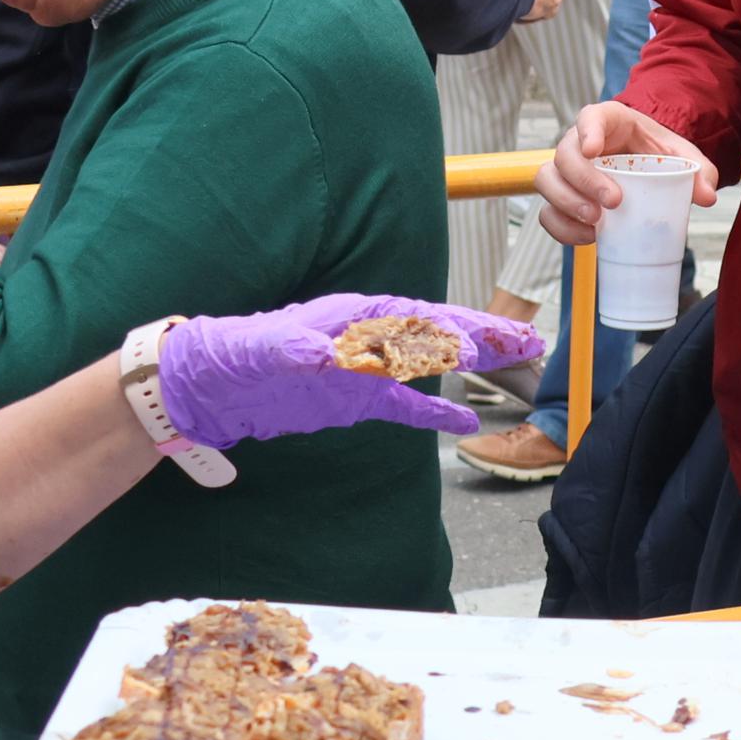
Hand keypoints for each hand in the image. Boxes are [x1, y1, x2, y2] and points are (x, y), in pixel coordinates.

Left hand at [149, 294, 544, 444]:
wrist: (211, 384)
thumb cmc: (235, 355)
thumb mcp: (264, 349)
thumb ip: (298, 348)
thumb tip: (328, 354)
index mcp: (353, 316)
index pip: (413, 320)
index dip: (450, 331)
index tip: (483, 346)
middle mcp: (369, 336)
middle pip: (438, 332)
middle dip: (484, 335)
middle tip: (529, 339)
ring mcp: (368, 368)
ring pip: (433, 364)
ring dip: (475, 362)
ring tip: (519, 360)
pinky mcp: (359, 399)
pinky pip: (407, 406)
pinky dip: (436, 413)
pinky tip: (466, 423)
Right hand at [536, 101, 715, 244]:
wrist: (645, 164)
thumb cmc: (657, 152)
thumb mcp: (681, 155)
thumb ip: (698, 171)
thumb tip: (707, 196)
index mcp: (607, 121)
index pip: (589, 117)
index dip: (587, 131)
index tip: (593, 150)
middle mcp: (579, 143)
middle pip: (564, 155)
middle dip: (583, 180)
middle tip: (612, 202)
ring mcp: (566, 171)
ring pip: (547, 181)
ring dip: (566, 203)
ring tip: (595, 224)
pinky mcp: (563, 197)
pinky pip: (548, 212)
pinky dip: (562, 227)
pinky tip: (588, 237)